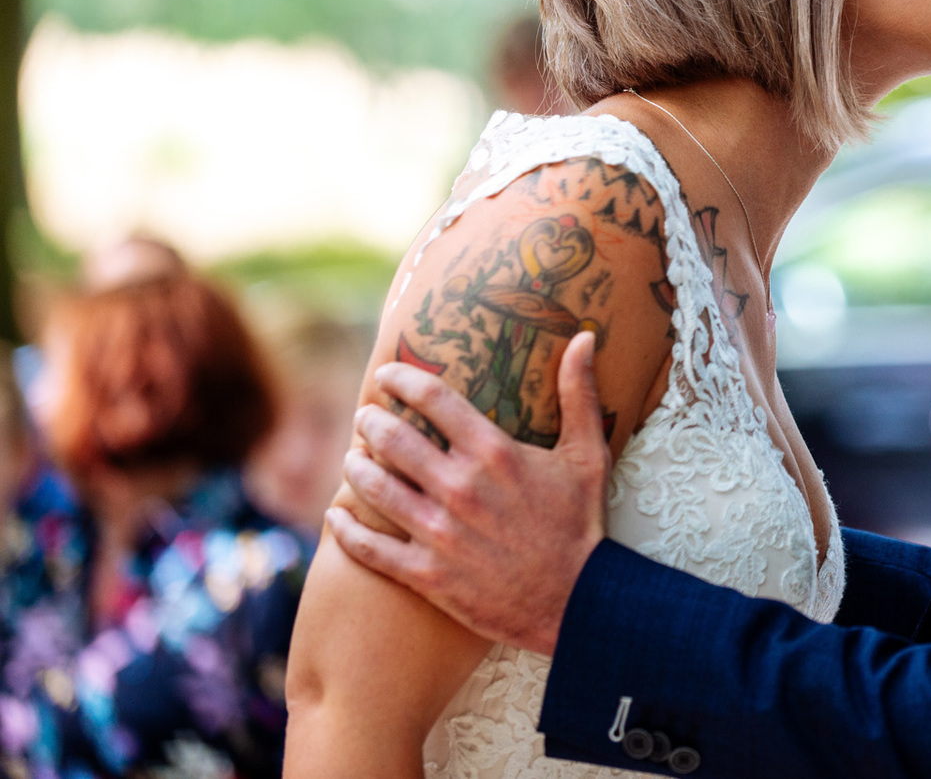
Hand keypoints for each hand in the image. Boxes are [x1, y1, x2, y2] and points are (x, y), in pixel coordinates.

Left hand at [328, 331, 608, 656]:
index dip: (402, 378)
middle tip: (365, 417)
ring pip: (375, 488)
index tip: (387, 373)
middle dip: (372, 421)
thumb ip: (580, 394)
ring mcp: (439, 532)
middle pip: (394, 439)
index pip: (433, 399)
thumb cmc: (582, 524)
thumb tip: (584, 337)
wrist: (579, 602)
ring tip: (353, 457)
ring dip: (356, 467)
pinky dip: (345, 530)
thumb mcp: (588, 454)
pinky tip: (334, 516)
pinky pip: (370, 549)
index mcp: (494, 452)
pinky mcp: (427, 574)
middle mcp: (460, 487)